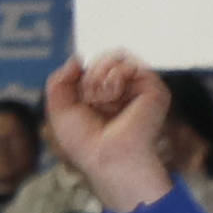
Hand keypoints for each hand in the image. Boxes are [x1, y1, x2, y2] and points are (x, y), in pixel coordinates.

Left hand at [33, 51, 174, 210]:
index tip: (80, 95)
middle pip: (105, 57)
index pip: (94, 65)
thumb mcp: (59, 108)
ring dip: (98, 76)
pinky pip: (130, 64)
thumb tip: (77, 59)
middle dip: (89, 75)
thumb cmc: (84, 142)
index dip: (81, 72)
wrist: (105, 156)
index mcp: (106, 96)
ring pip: (117, 56)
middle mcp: (125, 91)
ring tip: (99, 100)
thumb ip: (60, 80)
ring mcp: (140, 89)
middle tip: (90, 99)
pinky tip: (112, 97)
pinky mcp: (154, 89)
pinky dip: (113, 77)